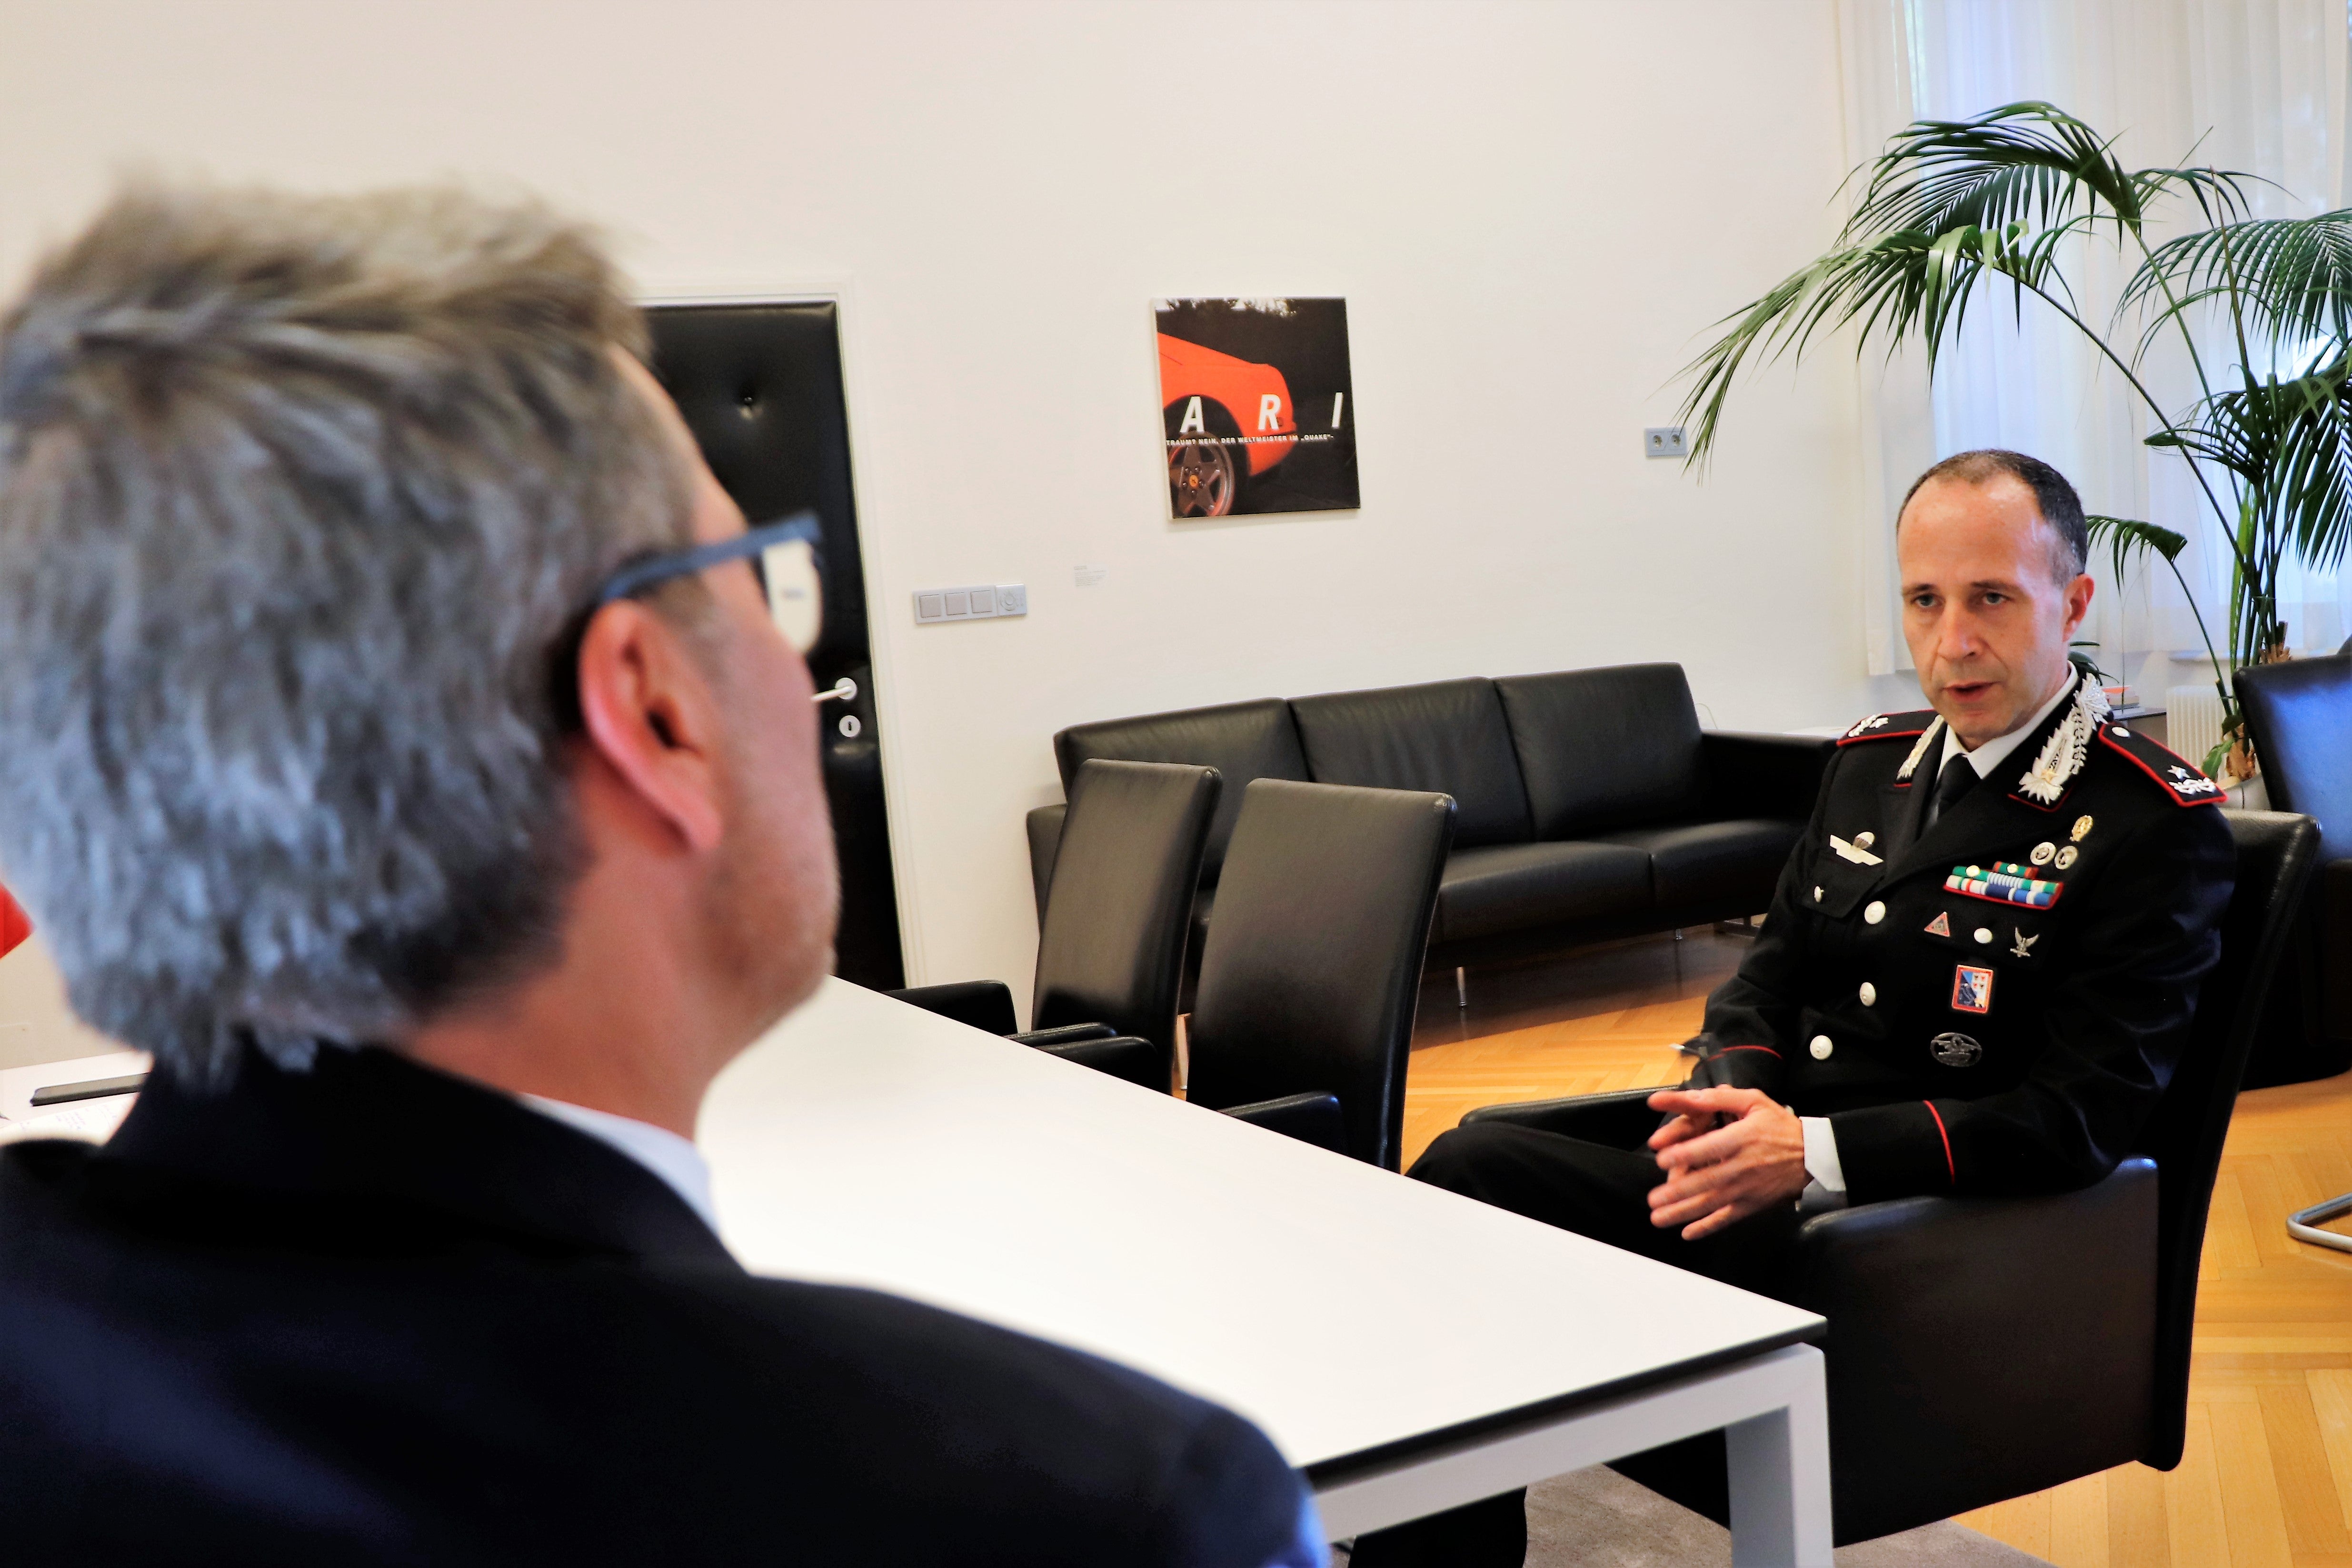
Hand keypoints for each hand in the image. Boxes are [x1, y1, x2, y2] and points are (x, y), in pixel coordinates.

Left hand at [1642, 1087, 1809, 1240]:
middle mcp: (1743, 1166)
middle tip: (1653, 1199)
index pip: (1711, 1148)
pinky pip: (1727, 1218)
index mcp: (1742, 1138)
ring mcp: (1747, 1189)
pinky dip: (1707, 1227)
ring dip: (1683, 1212)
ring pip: (1712, 1203)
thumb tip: (1689, 1097)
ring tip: (1658, 1218)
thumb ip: (1719, 1098)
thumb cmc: (1778, 1126)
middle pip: (1707, 1181)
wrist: (1813, 1156)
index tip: (1662, 1160)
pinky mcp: (1752, 1204)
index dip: (1686, 1154)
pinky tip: (1688, 1233)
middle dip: (1678, 1192)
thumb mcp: (1753, 1102)